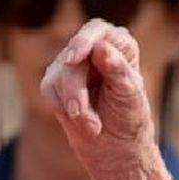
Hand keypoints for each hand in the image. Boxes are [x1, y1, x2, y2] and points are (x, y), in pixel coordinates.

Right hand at [40, 19, 155, 178]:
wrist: (116, 148)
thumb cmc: (130, 118)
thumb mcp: (129, 95)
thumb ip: (117, 70)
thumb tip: (102, 47)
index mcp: (120, 46)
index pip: (98, 31)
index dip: (84, 41)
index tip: (74, 58)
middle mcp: (94, 50)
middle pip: (74, 58)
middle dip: (77, 91)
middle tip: (82, 116)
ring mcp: (72, 65)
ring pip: (59, 75)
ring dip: (74, 106)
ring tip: (93, 126)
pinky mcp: (55, 82)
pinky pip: (49, 89)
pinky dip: (63, 109)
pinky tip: (80, 121)